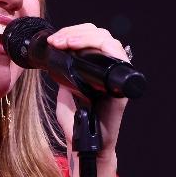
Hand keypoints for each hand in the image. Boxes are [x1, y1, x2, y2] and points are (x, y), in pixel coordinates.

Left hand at [48, 23, 130, 176]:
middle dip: (76, 32)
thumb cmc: (76, 122)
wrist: (84, 144)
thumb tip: (58, 57)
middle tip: (58, 40)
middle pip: (99, 35)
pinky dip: (101, 47)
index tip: (54, 40)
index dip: (73, 33)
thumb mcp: (65, 92)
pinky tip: (78, 49)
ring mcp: (116, 77)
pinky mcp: (120, 86)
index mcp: (95, 69)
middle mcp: (107, 70)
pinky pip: (119, 57)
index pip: (89, 39)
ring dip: (84, 36)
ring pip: (109, 40)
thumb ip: (64, 76)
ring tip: (65, 42)